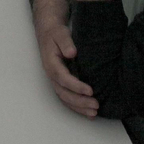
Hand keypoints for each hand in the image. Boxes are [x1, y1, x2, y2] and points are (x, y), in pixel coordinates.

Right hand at [32, 0, 96, 116]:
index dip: (76, 86)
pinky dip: (76, 106)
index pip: (63, 78)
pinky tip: (88, 112)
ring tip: (94, 113)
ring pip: (65, 98)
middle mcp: (51, 74)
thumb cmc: (55, 32)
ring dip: (79, 107)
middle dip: (79, 101)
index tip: (90, 91)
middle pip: (64, 93)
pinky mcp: (60, 81)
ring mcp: (55, 80)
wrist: (47, 31)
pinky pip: (66, 97)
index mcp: (51, 63)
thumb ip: (65, 42)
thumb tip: (71, 53)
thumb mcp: (60, 33)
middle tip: (96, 105)